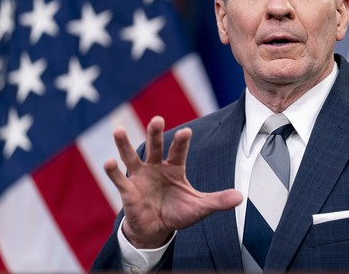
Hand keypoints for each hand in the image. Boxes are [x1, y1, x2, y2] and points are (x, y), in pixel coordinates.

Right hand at [103, 116, 242, 248]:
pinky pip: (119, 179)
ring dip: (125, 144)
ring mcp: (140, 177)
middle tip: (156, 119)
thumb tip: (240, 197)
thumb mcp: (200, 208)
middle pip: (155, 147)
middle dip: (155, 134)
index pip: (178, 152)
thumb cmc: (178, 213)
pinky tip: (108, 161)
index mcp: (175, 168)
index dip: (181, 142)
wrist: (157, 229)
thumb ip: (218, 201)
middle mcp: (156, 167)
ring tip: (118, 130)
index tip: (186, 132)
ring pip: (132, 157)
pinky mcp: (128, 191)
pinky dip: (113, 171)